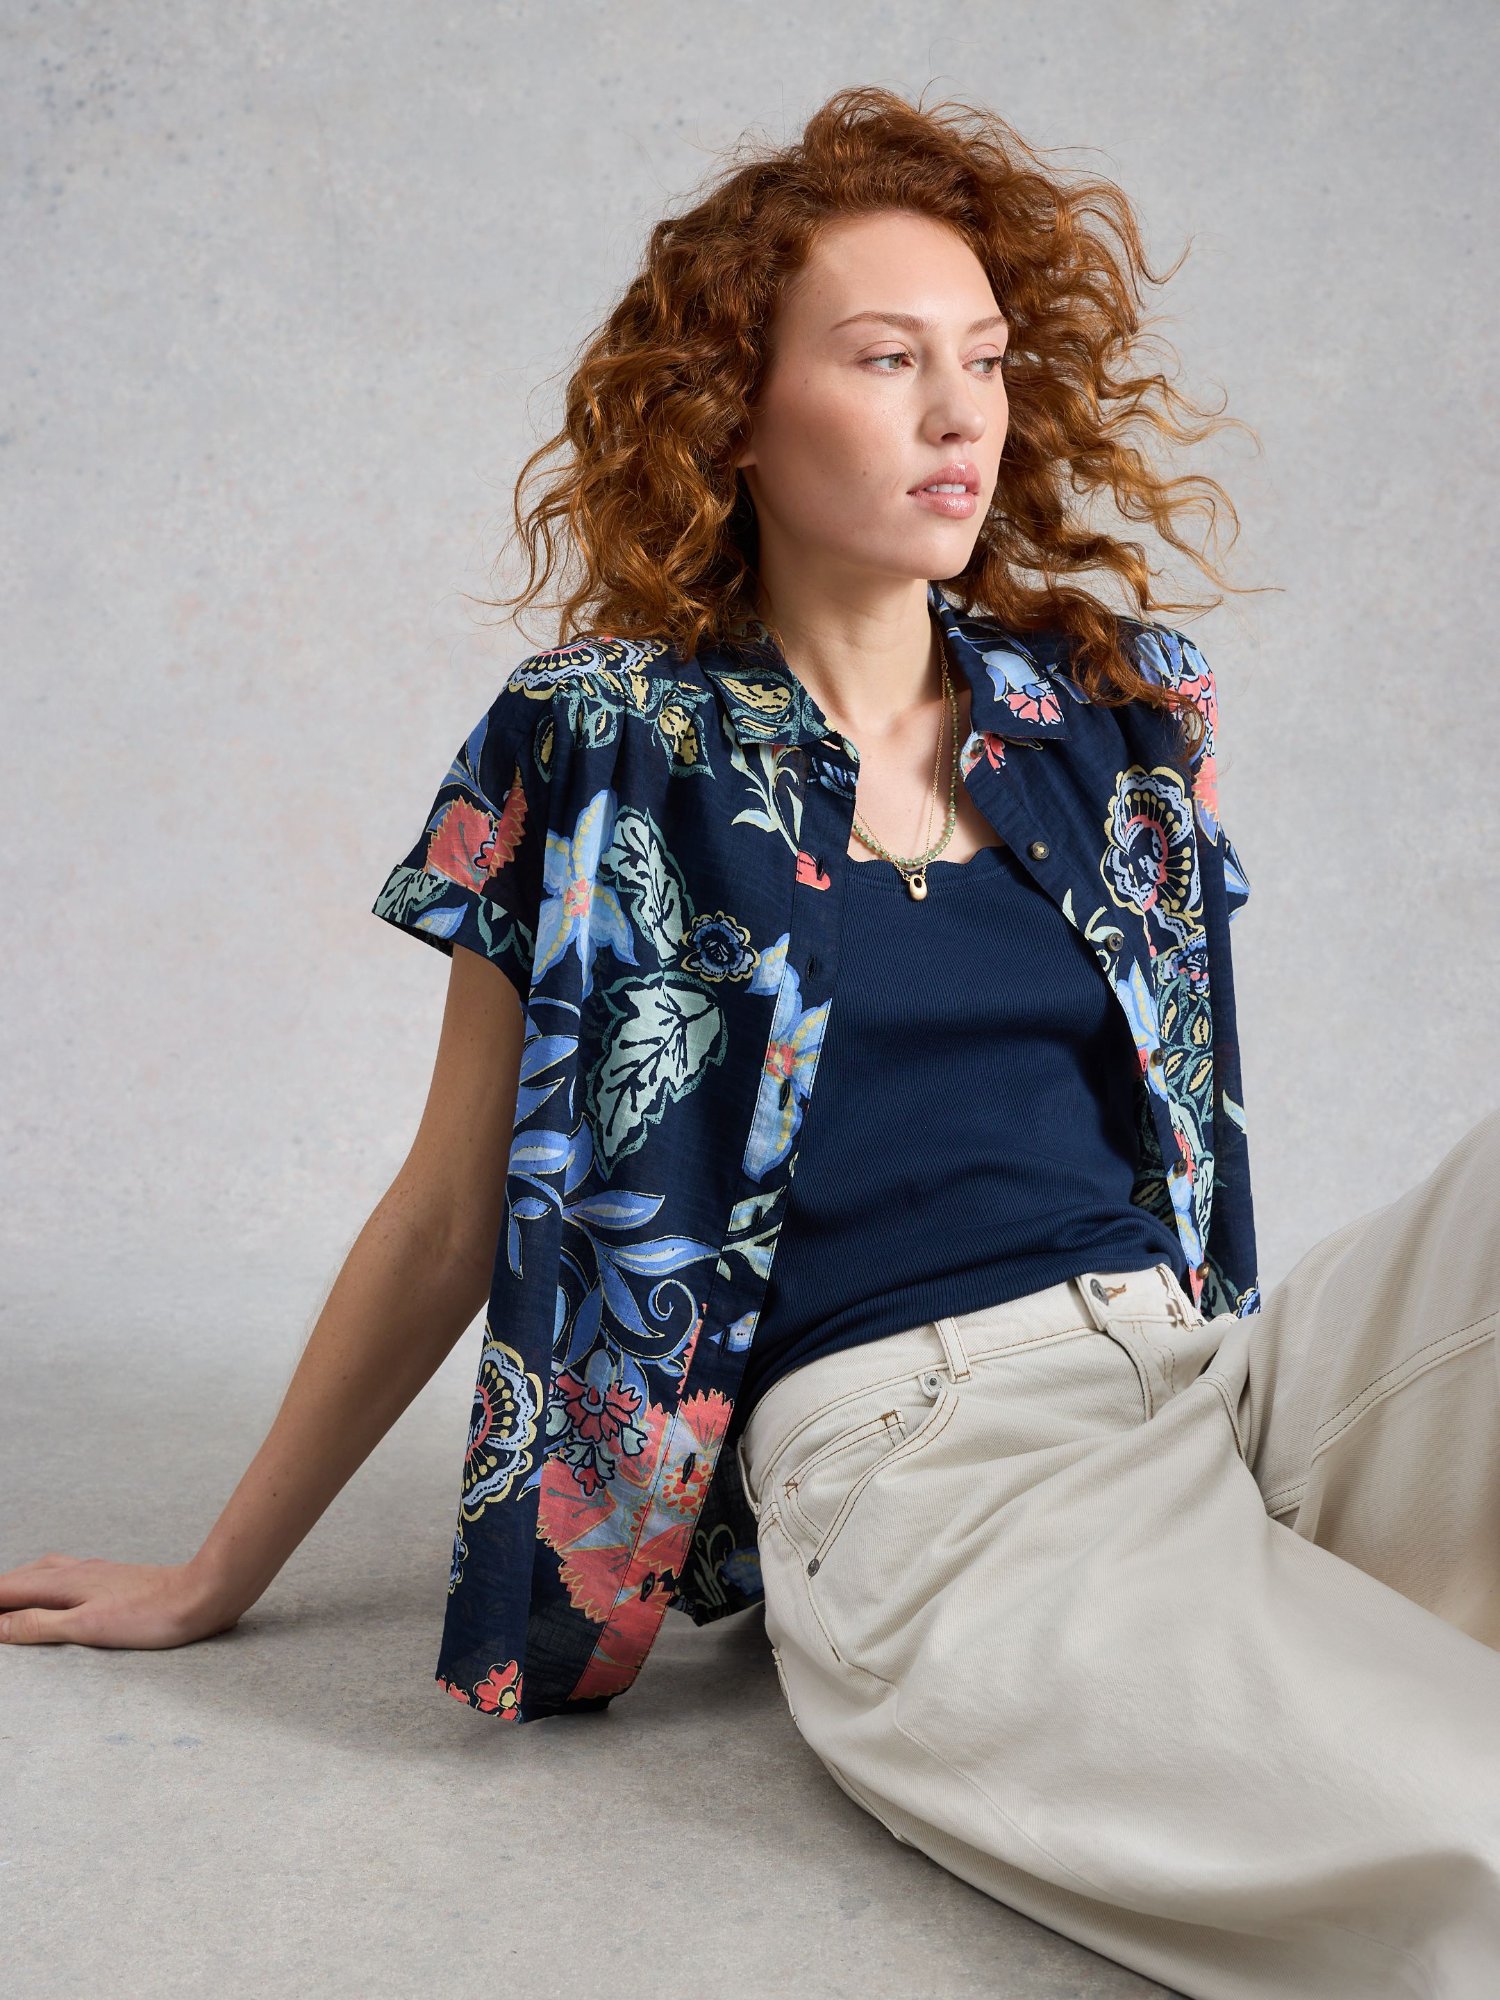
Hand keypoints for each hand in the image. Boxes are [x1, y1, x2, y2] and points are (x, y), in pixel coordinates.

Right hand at [0, 1553, 242, 1648]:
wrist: (201, 1595)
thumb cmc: (150, 1615)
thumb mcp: (87, 1627)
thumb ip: (39, 1625)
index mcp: (64, 1582)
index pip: (7, 1588)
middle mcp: (76, 1571)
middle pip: (22, 1576)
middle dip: (0, 1591)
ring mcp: (96, 1572)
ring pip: (44, 1572)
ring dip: (20, 1584)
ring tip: (8, 1600)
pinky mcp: (112, 1579)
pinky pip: (64, 1574)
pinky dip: (45, 1583)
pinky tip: (55, 1592)